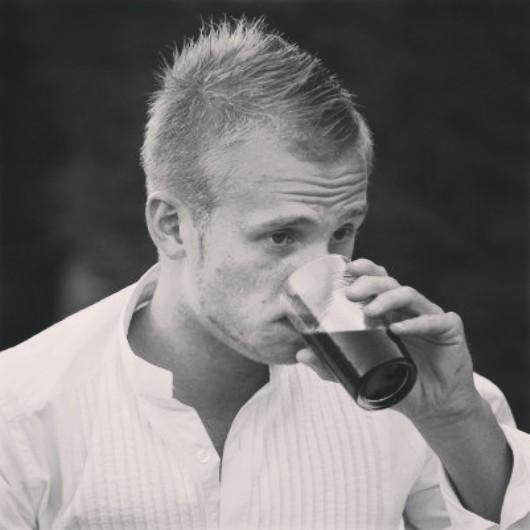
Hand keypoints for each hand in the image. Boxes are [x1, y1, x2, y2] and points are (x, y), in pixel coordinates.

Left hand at [296, 258, 481, 426]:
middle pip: (389, 282)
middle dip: (369, 282)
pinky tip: (399, 329)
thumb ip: (332, 365)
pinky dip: (416, 322)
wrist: (432, 406)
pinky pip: (433, 320)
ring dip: (388, 298)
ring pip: (409, 295)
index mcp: (389, 311)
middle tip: (350, 293)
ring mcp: (429, 316)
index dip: (364, 270)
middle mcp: (408, 308)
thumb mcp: (360, 373)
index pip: (376, 281)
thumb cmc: (396, 382)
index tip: (347, 268)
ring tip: (369, 310)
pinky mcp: (449, 330)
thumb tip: (300, 354)